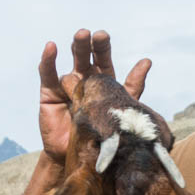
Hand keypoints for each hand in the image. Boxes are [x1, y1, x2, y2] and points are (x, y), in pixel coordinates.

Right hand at [36, 29, 151, 163]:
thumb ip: (132, 86)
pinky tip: (51, 47)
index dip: (103, 48)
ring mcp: (66, 84)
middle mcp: (84, 79)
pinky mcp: (49, 92)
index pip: (103, 59)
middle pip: (87, 56)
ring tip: (81, 35)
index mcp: (102, 81)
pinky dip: (48, 60)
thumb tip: (147, 60)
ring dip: (76, 47)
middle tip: (96, 35)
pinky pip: (48, 74)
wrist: (82, 158)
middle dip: (91, 44)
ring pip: (71, 62)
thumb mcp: (120, 108)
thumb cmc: (103, 134)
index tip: (104, 36)